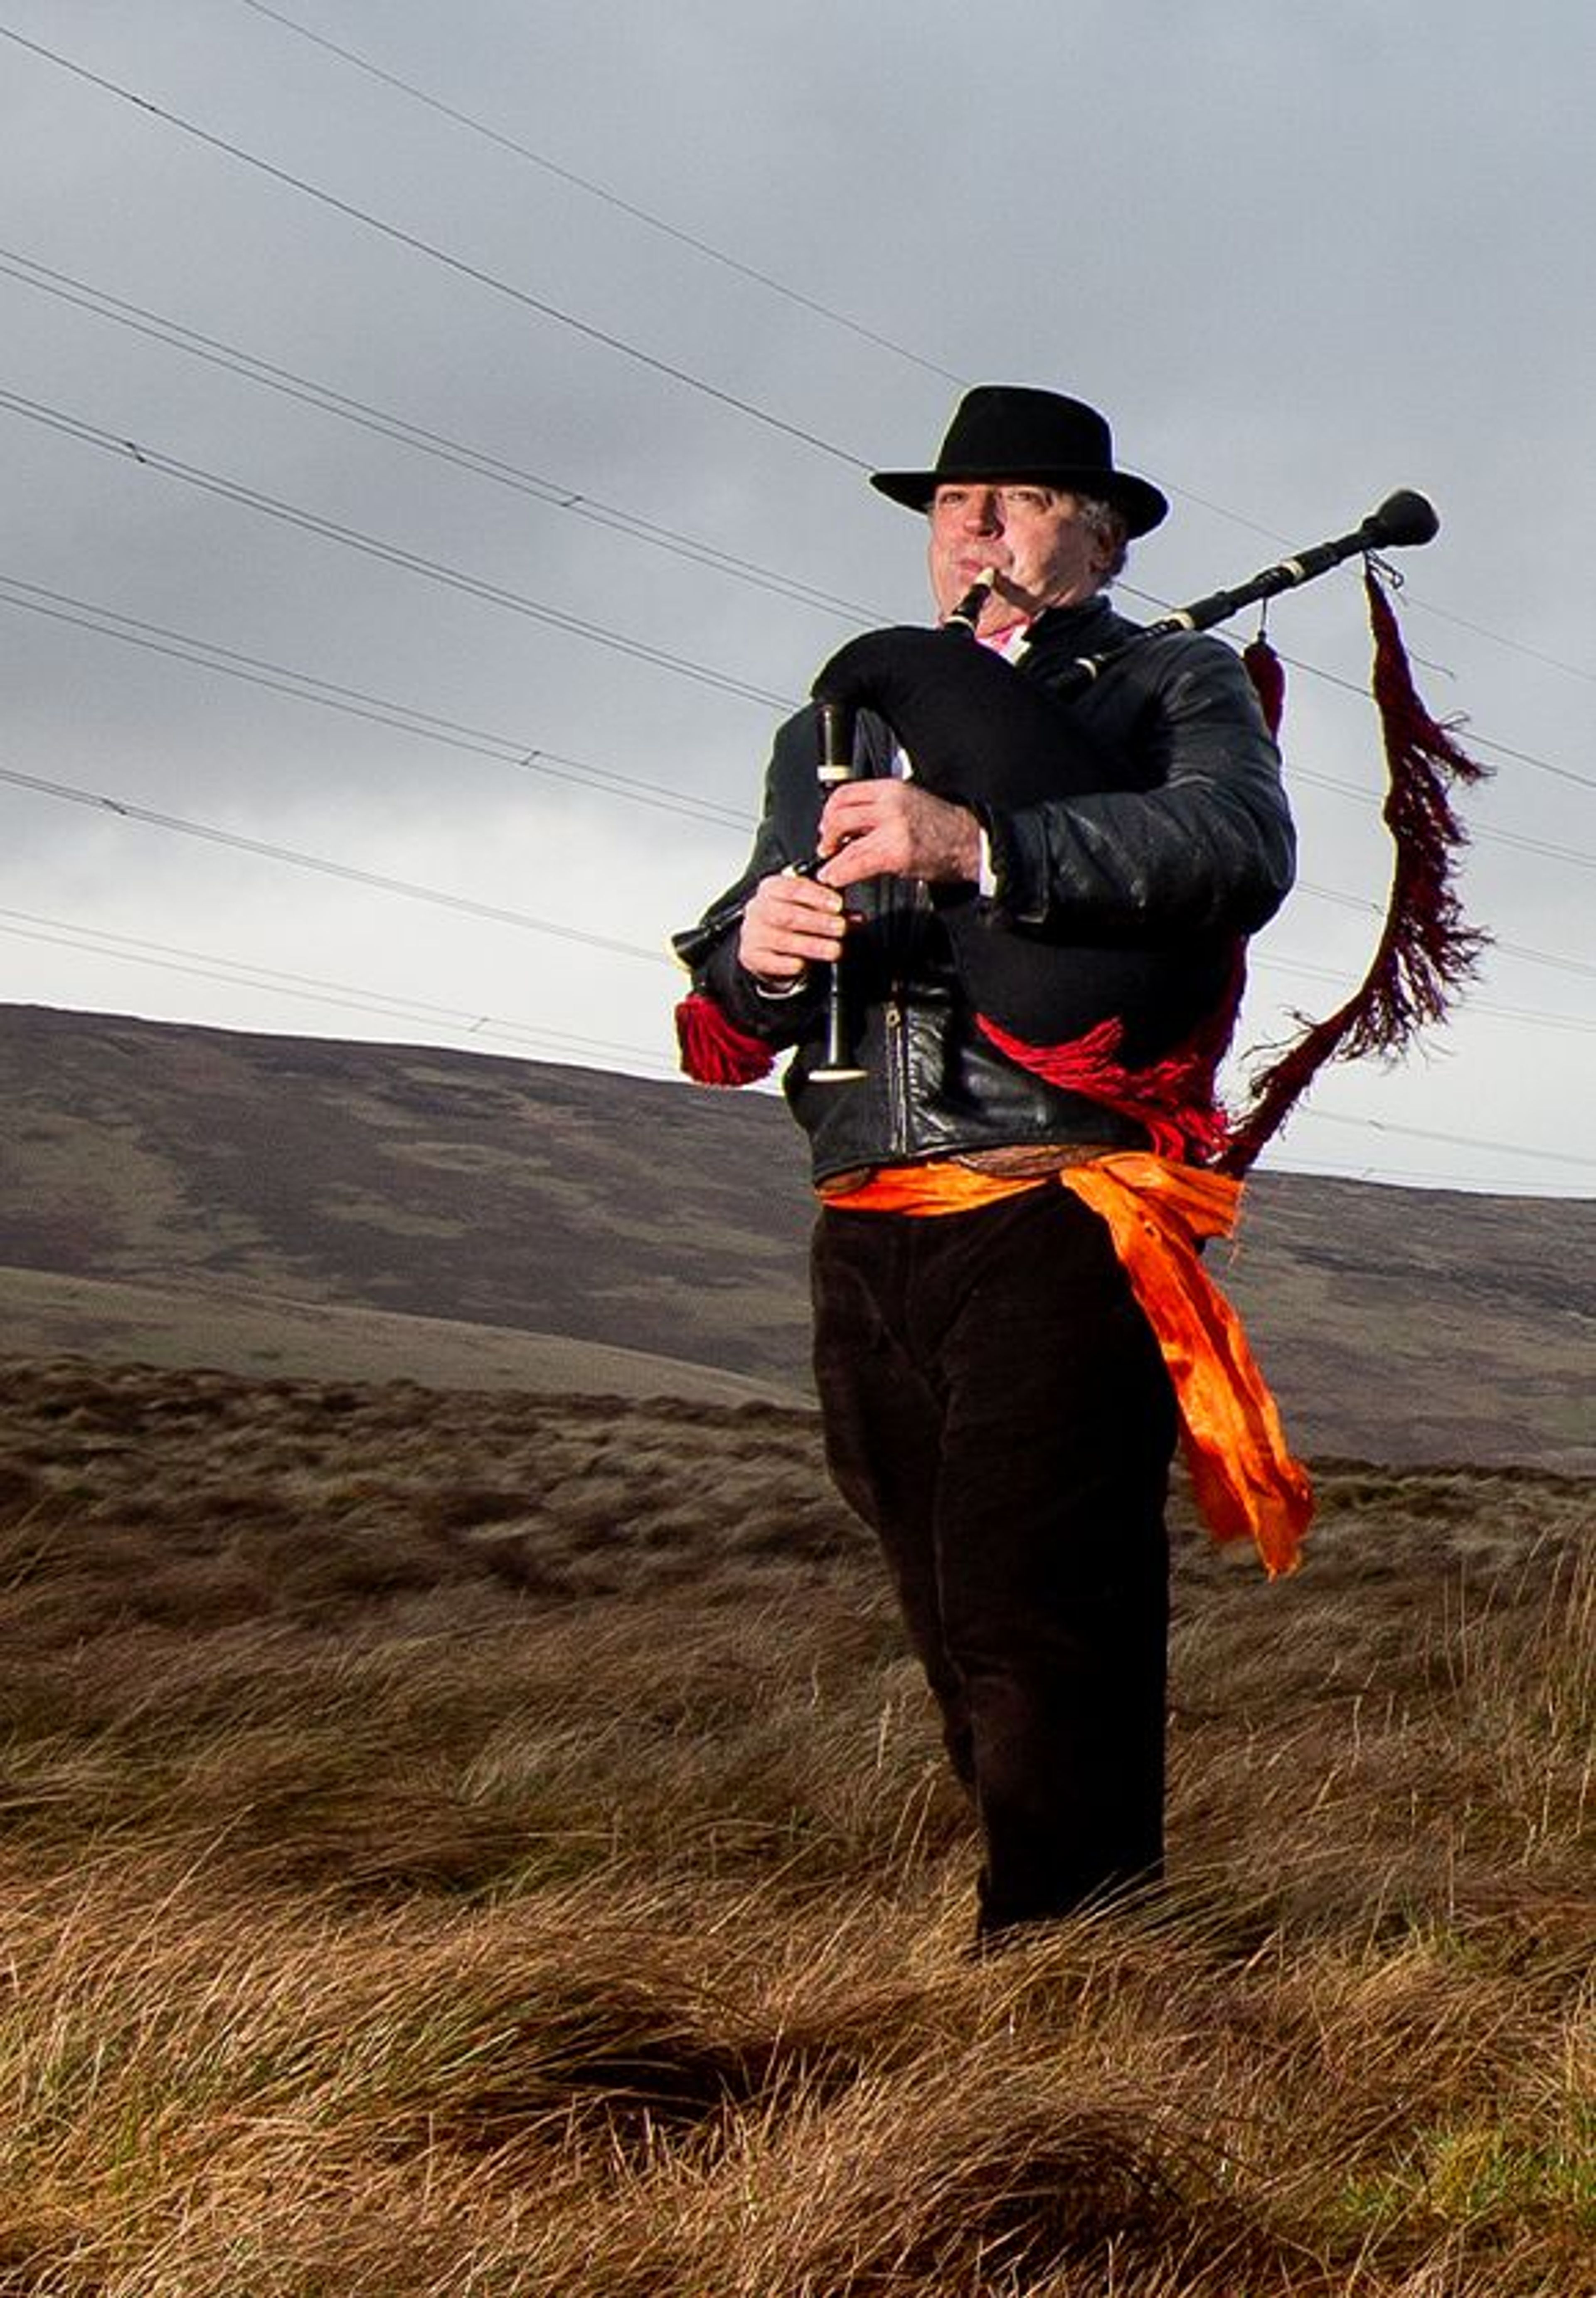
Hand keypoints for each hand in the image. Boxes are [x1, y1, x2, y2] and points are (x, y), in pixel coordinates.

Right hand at [737, 868, 845, 983]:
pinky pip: (769, 961)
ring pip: (782, 939)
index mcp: (771, 888)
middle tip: (840, 928)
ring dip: (811, 945)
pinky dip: (788, 964)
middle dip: (818, 922)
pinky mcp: (751, 955)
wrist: (766, 944)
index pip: (793, 888)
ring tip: (833, 949)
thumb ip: (833, 910)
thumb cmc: (791, 920)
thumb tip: (857, 917)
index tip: (838, 905)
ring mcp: (752, 933)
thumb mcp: (811, 907)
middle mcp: (758, 908)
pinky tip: (803, 965)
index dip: (817, 896)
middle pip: (788, 914)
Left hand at [817, 780, 981, 889]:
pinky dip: (840, 872)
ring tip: (828, 868)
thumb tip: (851, 826)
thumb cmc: (941, 828)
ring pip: (845, 835)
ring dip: (830, 855)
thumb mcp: (908, 805)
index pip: (845, 792)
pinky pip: (857, 861)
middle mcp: (890, 803)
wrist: (970, 843)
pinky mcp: (896, 852)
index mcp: (891, 789)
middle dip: (827, 833)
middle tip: (826, 848)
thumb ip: (880, 810)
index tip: (827, 826)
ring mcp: (893, 827)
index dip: (829, 811)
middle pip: (840, 812)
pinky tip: (836, 878)